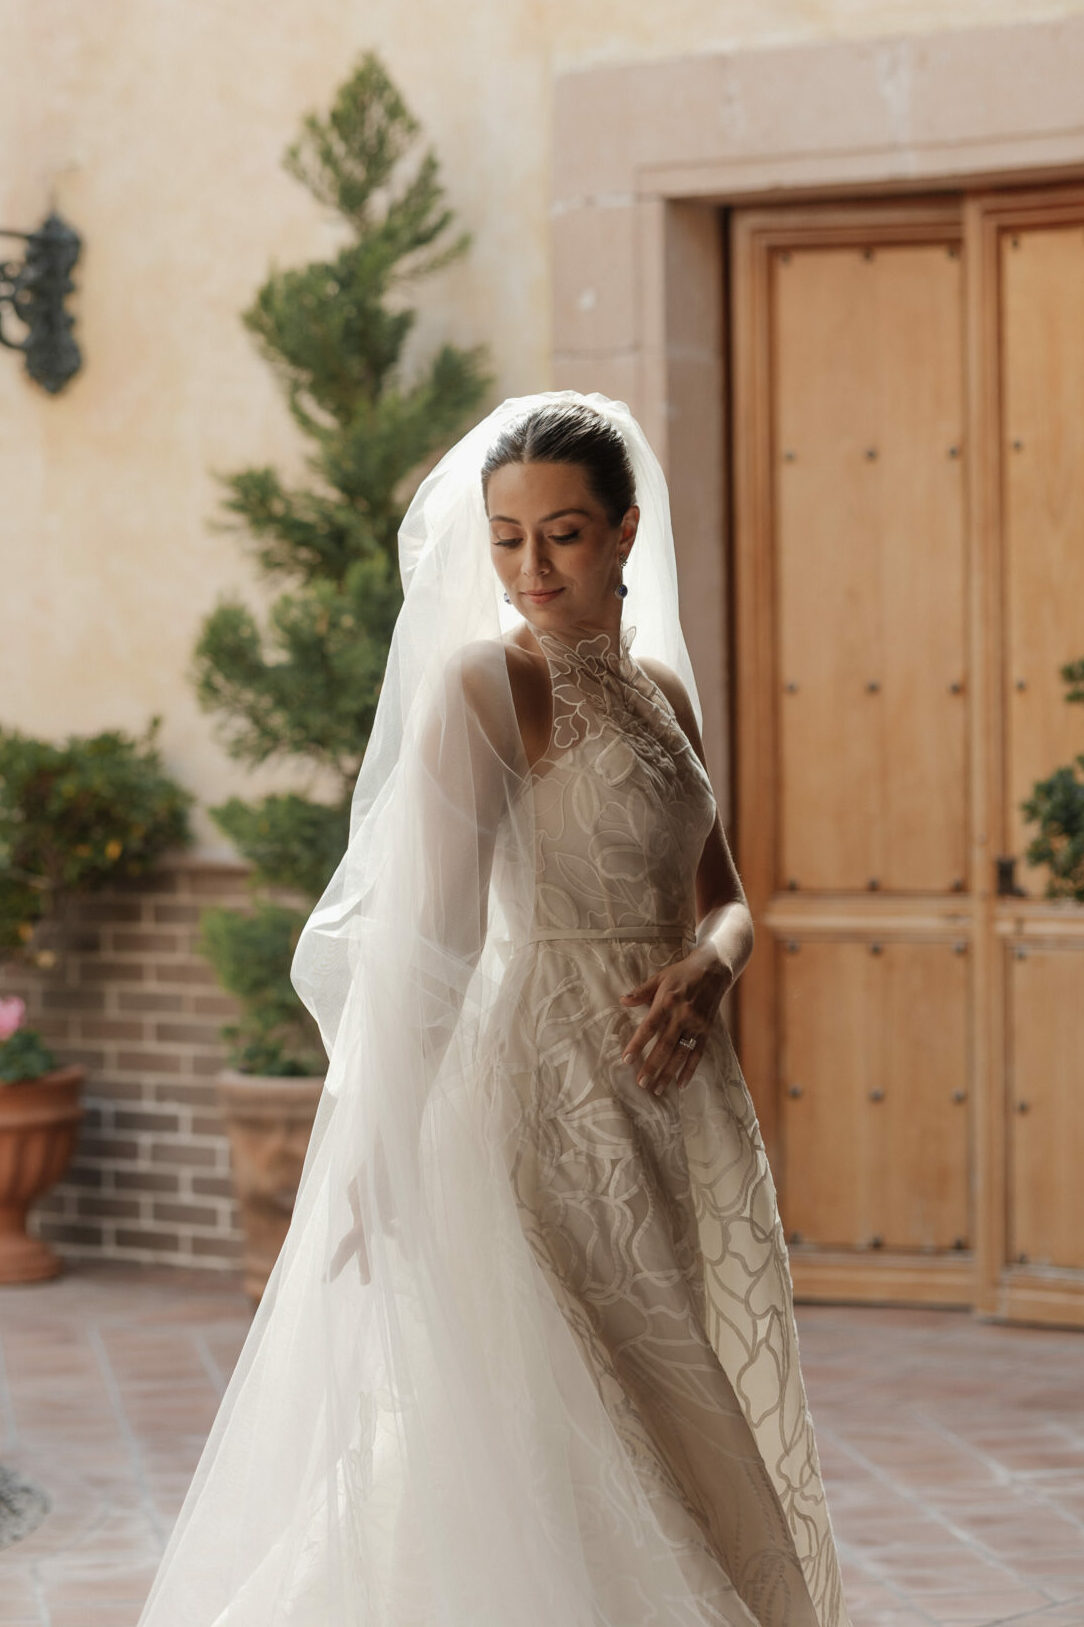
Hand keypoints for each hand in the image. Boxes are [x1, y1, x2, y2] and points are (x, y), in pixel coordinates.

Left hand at [619, 945, 731, 1095]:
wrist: (714, 969)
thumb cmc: (682, 973)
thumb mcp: (660, 977)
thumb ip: (641, 992)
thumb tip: (622, 1001)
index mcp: (667, 1001)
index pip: (649, 1027)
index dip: (638, 1044)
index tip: (626, 1060)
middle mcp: (682, 1015)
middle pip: (665, 1045)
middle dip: (652, 1066)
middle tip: (641, 1083)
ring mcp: (696, 1024)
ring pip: (680, 1054)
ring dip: (668, 1073)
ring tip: (657, 1089)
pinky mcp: (706, 1030)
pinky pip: (698, 1054)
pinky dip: (689, 1070)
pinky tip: (681, 1084)